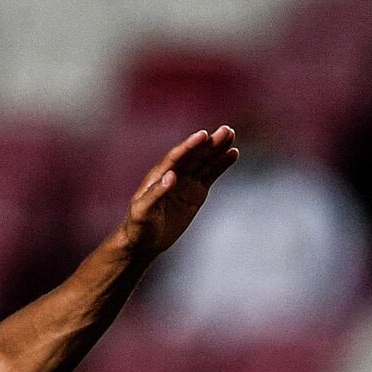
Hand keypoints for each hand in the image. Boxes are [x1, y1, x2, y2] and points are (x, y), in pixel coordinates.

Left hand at [120, 125, 239, 256]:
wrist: (145, 241)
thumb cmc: (139, 226)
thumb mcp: (143, 211)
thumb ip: (156, 193)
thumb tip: (171, 176)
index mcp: (159, 175)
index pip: (176, 157)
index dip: (190, 146)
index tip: (203, 135)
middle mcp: (174, 174)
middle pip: (194, 155)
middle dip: (209, 143)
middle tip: (226, 130)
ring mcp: (186, 182)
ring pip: (205, 162)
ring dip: (218, 149)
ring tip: (231, 135)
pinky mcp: (196, 192)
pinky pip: (211, 175)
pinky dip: (221, 164)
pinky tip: (232, 153)